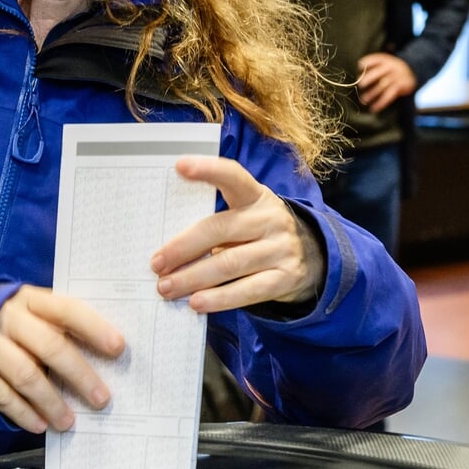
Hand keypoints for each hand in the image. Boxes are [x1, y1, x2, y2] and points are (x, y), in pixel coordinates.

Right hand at [0, 286, 125, 432]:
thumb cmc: (11, 320)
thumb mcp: (32, 310)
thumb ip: (61, 324)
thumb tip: (107, 352)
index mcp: (30, 300)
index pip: (67, 311)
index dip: (93, 328)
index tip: (118, 348)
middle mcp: (9, 320)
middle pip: (50, 347)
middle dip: (79, 374)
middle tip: (102, 398)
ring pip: (26, 375)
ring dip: (51, 402)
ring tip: (69, 421)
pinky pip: (1, 394)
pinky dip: (22, 412)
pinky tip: (40, 425)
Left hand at [151, 156, 324, 311]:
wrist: (312, 259)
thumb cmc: (260, 234)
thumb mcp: (246, 217)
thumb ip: (216, 224)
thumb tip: (170, 251)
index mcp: (256, 196)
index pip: (233, 176)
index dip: (208, 170)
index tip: (180, 166)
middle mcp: (270, 219)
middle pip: (220, 228)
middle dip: (183, 247)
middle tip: (157, 264)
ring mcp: (281, 249)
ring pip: (230, 263)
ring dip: (193, 277)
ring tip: (167, 288)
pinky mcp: (285, 278)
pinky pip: (247, 290)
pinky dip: (218, 298)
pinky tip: (197, 302)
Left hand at [354, 53, 417, 112]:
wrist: (411, 70)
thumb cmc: (390, 68)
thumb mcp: (383, 61)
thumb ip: (371, 65)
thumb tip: (354, 75)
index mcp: (384, 59)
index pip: (372, 60)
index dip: (364, 64)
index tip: (357, 69)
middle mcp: (391, 67)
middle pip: (378, 73)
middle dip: (368, 79)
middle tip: (360, 85)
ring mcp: (396, 77)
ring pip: (382, 86)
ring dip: (372, 94)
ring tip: (363, 100)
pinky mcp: (400, 87)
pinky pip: (389, 96)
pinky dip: (381, 103)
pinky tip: (373, 108)